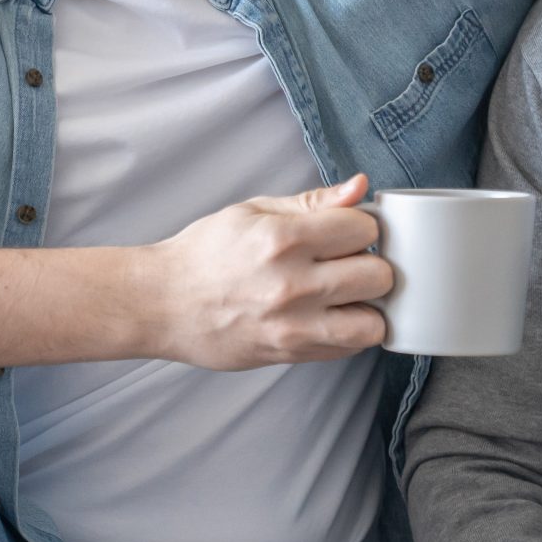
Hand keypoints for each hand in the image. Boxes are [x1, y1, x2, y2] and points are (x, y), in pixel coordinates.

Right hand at [142, 174, 391, 368]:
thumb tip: (360, 187)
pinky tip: (332, 315)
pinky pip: (348, 348)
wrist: (163, 304)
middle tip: (349, 262)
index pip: (364, 228)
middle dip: (371, 263)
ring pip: (373, 323)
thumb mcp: (254, 212)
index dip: (360, 226)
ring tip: (349, 294)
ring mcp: (293, 326)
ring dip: (370, 306)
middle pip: (379, 275)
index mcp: (282, 239)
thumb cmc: (206, 254)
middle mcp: (292, 285)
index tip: (346, 231)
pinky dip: (351, 331)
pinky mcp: (291, 354)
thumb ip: (313, 202)